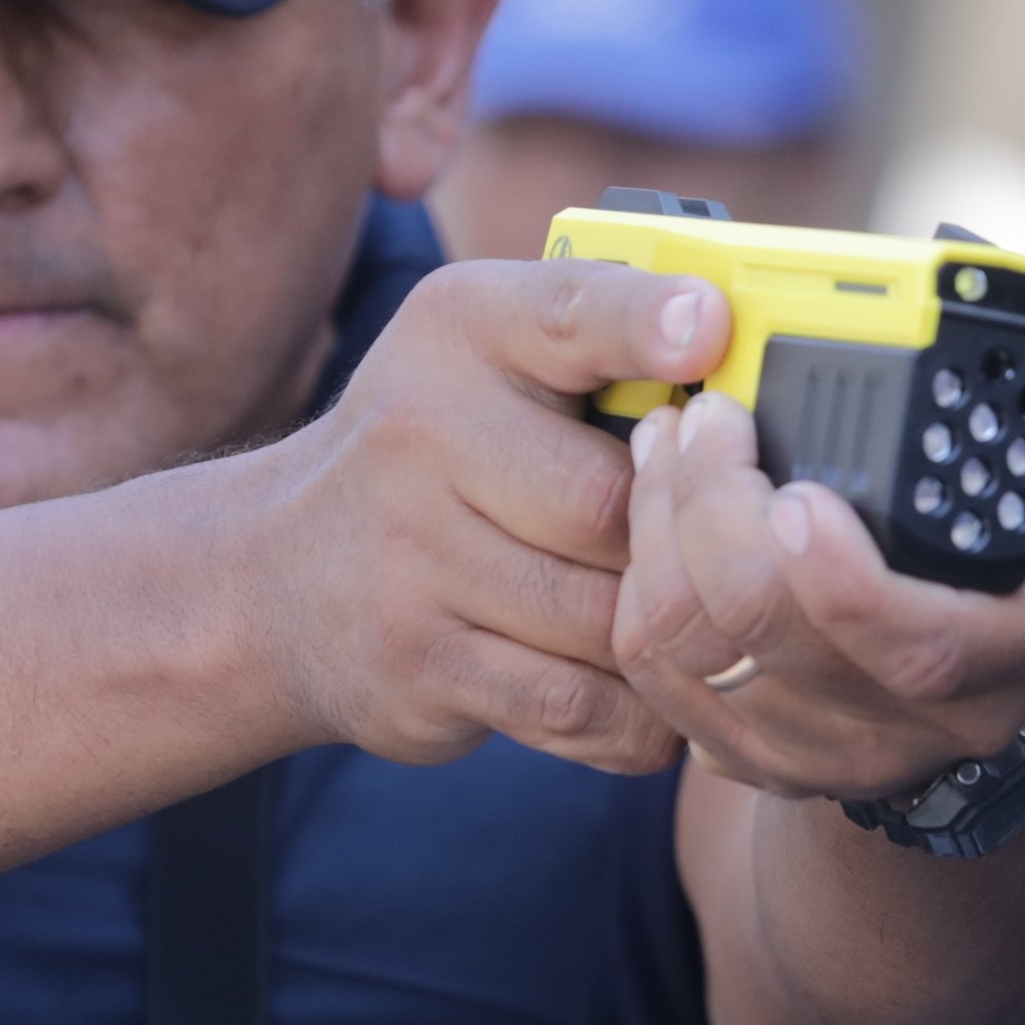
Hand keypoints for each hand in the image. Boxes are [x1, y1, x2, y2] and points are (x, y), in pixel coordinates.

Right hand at [244, 255, 731, 772]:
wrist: (275, 580)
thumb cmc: (436, 452)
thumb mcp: (496, 355)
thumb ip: (611, 336)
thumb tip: (748, 352)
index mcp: (462, 329)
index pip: (568, 310)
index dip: (645, 323)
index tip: (708, 329)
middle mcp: (419, 431)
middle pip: (611, 504)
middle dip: (672, 537)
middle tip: (704, 545)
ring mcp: (410, 559)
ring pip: (606, 618)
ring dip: (655, 633)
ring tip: (670, 622)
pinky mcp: (420, 668)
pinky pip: (578, 706)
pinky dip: (634, 713)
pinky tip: (642, 693)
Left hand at [615, 318, 1024, 797]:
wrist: (978, 694)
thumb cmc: (1023, 565)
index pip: (928, 648)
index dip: (846, 581)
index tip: (794, 492)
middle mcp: (924, 724)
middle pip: (778, 640)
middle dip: (716, 515)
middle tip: (707, 418)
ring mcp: (828, 752)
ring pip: (699, 657)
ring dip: (662, 534)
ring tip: (672, 439)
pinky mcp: (751, 755)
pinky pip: (658, 681)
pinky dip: (638, 585)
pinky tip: (652, 510)